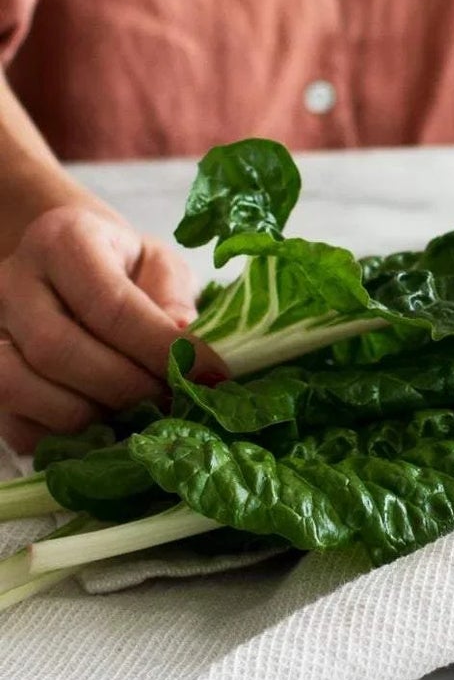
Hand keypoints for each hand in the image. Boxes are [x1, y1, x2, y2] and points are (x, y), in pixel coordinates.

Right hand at [0, 205, 198, 452]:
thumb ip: (172, 295)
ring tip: (141, 416)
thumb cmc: (120, 263)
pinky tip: (106, 431)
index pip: (111, 306)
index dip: (161, 349)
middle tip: (174, 402)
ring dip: (90, 415)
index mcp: (64, 242)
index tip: (208, 377)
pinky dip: (60, 438)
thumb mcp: (158, 262)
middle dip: (127, 387)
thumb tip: (179, 340)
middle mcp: (12, 283)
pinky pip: (10, 423)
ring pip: (20, 388)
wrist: (60, 263)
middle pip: (59, 351)